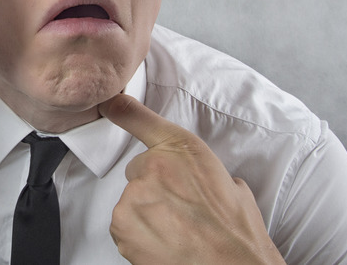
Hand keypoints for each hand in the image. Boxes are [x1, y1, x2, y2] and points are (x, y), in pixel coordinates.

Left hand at [98, 94, 285, 264]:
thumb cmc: (237, 233)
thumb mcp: (233, 185)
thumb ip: (203, 173)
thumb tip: (201, 182)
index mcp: (183, 150)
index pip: (142, 120)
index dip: (122, 109)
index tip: (109, 102)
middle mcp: (154, 167)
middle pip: (139, 173)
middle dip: (154, 189)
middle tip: (181, 212)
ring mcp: (135, 195)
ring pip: (131, 202)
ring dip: (147, 216)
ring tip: (177, 233)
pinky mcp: (122, 224)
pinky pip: (124, 227)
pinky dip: (138, 238)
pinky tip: (164, 245)